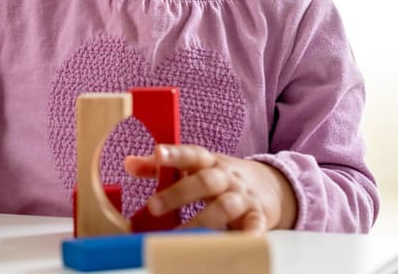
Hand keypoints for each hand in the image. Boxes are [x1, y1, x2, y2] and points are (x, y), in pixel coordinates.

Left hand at [124, 144, 297, 231]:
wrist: (268, 185)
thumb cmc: (221, 176)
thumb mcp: (195, 166)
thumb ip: (161, 166)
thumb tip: (128, 164)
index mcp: (209, 162)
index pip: (191, 154)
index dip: (174, 154)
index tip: (157, 154)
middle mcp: (226, 177)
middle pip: (205, 181)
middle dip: (179, 193)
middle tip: (153, 206)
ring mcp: (242, 197)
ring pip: (225, 206)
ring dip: (203, 220)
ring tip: (182, 234)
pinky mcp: (257, 216)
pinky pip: (254, 225)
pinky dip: (248, 235)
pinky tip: (237, 243)